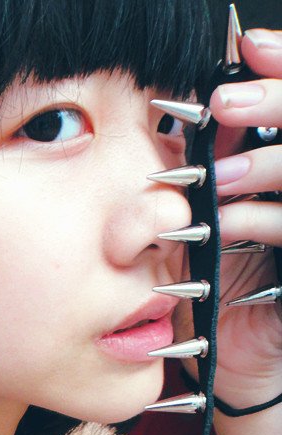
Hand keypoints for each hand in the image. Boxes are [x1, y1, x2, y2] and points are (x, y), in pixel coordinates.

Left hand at [206, 29, 281, 407]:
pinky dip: (261, 217)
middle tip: (226, 102)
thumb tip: (196, 106)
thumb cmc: (218, 281)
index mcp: (281, 168)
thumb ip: (216, 161)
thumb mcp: (210, 213)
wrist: (236, 354)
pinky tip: (230, 218)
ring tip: (219, 173)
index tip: (249, 45)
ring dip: (264, 163)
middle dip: (276, 102)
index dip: (281, 67)